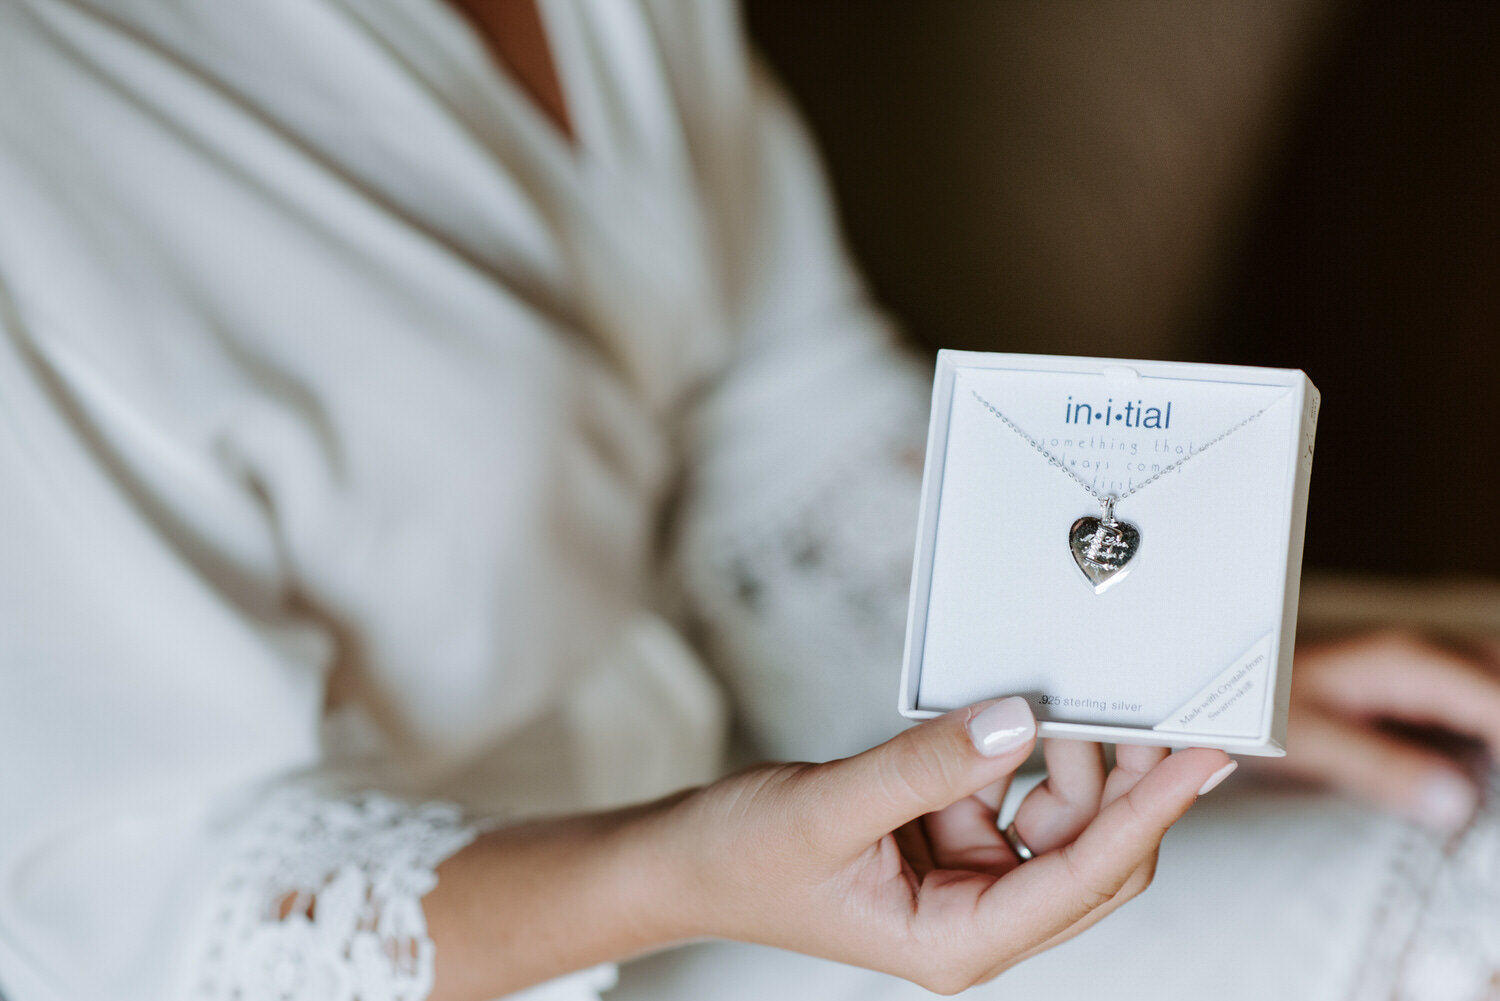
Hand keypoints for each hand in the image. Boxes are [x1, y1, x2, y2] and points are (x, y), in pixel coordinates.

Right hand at [652, 699, 1232, 993]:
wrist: (687, 861)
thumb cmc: (744, 857)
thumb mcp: (832, 806)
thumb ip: (927, 766)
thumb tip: (1020, 719)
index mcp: (957, 940)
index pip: (1084, 879)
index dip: (1148, 815)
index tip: (1201, 762)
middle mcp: (976, 918)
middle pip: (1093, 858)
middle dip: (1124, 787)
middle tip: (1153, 712)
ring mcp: (967, 882)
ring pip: (1061, 824)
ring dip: (1066, 762)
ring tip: (1053, 702)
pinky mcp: (951, 843)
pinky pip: (1016, 799)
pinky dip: (1020, 756)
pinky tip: (1009, 721)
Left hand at [1267, 631, 1499, 831]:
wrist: (1223, 684)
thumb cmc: (1259, 706)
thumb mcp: (1309, 741)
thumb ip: (1380, 768)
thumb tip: (1457, 805)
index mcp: (1408, 662)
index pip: (1499, 702)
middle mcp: (1427, 654)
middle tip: (1496, 794)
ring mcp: (1427, 666)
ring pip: (1493, 685)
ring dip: (1495, 725)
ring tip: (1490, 788)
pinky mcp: (1420, 686)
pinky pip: (1479, 699)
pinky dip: (1489, 728)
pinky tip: (1482, 772)